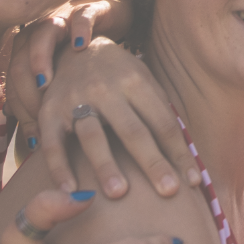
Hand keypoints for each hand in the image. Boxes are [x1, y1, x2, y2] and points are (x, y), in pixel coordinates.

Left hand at [7, 7, 110, 151]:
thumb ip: (50, 106)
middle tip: (38, 113)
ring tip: (46, 82)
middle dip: (24, 90)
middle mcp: (40, 38)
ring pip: (41, 35)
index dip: (20, 110)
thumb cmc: (87, 61)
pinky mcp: (88, 10)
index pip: (15, 86)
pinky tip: (81, 46)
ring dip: (38, 58)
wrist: (110, 23)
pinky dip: (78, 29)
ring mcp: (63, 21)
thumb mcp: (67, 84)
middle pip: (20, 61)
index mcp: (29, 57)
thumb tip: (35, 145)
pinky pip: (80, 16)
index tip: (35, 135)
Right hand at [32, 40, 199, 198]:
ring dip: (106, 166)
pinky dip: (59, 168)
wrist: (77, 49)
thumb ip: (160, 111)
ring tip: (119, 194)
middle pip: (133, 131)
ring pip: (93, 136)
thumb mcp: (144, 80)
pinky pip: (53, 144)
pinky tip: (70, 191)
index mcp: (137, 82)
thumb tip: (186, 152)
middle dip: (152, 162)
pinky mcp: (49, 112)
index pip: (163, 123)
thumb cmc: (120, 74)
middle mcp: (107, 90)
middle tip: (169, 192)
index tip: (193, 182)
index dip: (180, 153)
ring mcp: (76, 100)